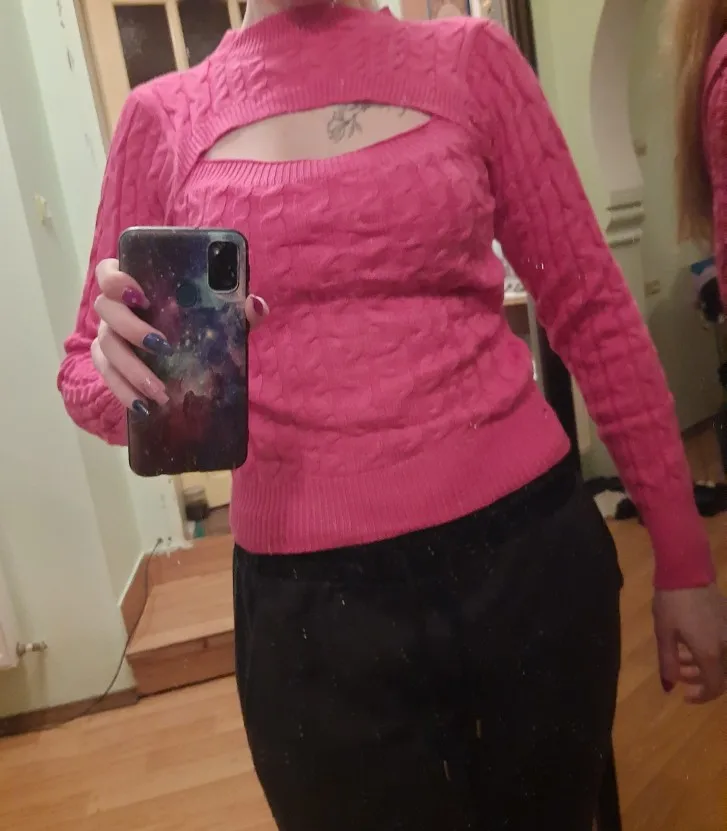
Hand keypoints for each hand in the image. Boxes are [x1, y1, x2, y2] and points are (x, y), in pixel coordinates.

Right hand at [90, 258, 267, 416]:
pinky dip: (123, 392)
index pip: (110, 270)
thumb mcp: (218, 317)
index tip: (140, 295)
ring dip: (131, 370)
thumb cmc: (196, 325)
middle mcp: (116, 307)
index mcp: (138, 285)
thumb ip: (236, 308)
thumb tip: (255, 305)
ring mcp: (109, 336)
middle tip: (162, 346)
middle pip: (106, 309)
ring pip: (106, 347)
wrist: (182, 358)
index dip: (116, 279)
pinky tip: (143, 406)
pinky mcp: (108, 365)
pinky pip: (107, 377)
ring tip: (159, 391)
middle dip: (132, 328)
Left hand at [653, 583, 725, 702]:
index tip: (685, 695)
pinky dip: (710, 651)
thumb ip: (668, 663)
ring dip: (704, 665)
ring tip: (681, 658)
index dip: (702, 696)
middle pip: (722, 675)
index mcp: (711, 652)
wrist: (687, 571)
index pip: (715, 686)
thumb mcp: (664, 634)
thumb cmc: (672, 603)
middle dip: (701, 679)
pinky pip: (724, 644)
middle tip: (680, 674)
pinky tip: (691, 643)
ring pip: (723, 659)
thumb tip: (669, 687)